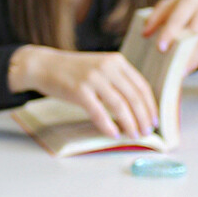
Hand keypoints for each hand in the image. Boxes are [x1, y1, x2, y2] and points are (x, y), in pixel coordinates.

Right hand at [8, 46, 157, 139]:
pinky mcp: (79, 90)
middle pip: (134, 97)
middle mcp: (107, 67)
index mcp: (117, 61)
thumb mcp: (100, 67)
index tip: (154, 120)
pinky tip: (114, 134)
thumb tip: (137, 107)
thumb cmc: (73, 71)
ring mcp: (93, 78)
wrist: (44, 65)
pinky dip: (108, 126)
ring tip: (134, 135)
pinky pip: (99, 112)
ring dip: (130, 123)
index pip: (141, 85)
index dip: (150, 105)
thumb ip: (117, 80)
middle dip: (143, 117)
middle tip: (147, 132)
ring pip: (120, 105)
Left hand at [144, 0, 197, 73]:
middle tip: (164, 55)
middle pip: (192, 26)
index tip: (156, 43)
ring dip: (191, 56)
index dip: (166, 28)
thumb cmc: (194, 7)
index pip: (176, 13)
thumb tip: (144, 33)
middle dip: (178, 40)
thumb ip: (160, 15)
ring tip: (178, 71)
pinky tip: (188, 69)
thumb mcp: (178, 4)